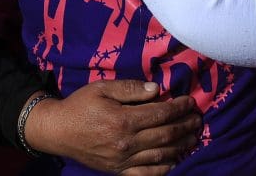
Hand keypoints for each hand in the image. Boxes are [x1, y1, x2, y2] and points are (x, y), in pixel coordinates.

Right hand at [24, 80, 200, 174]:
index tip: (191, 102)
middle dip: (185, 126)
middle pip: (165, 135)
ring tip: (193, 138)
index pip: (160, 113)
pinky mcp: (118, 171)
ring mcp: (123, 160)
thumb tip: (157, 89)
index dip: (179, 107)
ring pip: (160, 155)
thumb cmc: (80, 105)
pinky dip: (164, 168)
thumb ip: (131, 88)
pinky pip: (146, 174)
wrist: (58, 131)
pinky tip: (175, 160)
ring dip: (181, 146)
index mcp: (123, 120)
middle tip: (198, 119)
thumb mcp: (102, 88)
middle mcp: (126, 143)